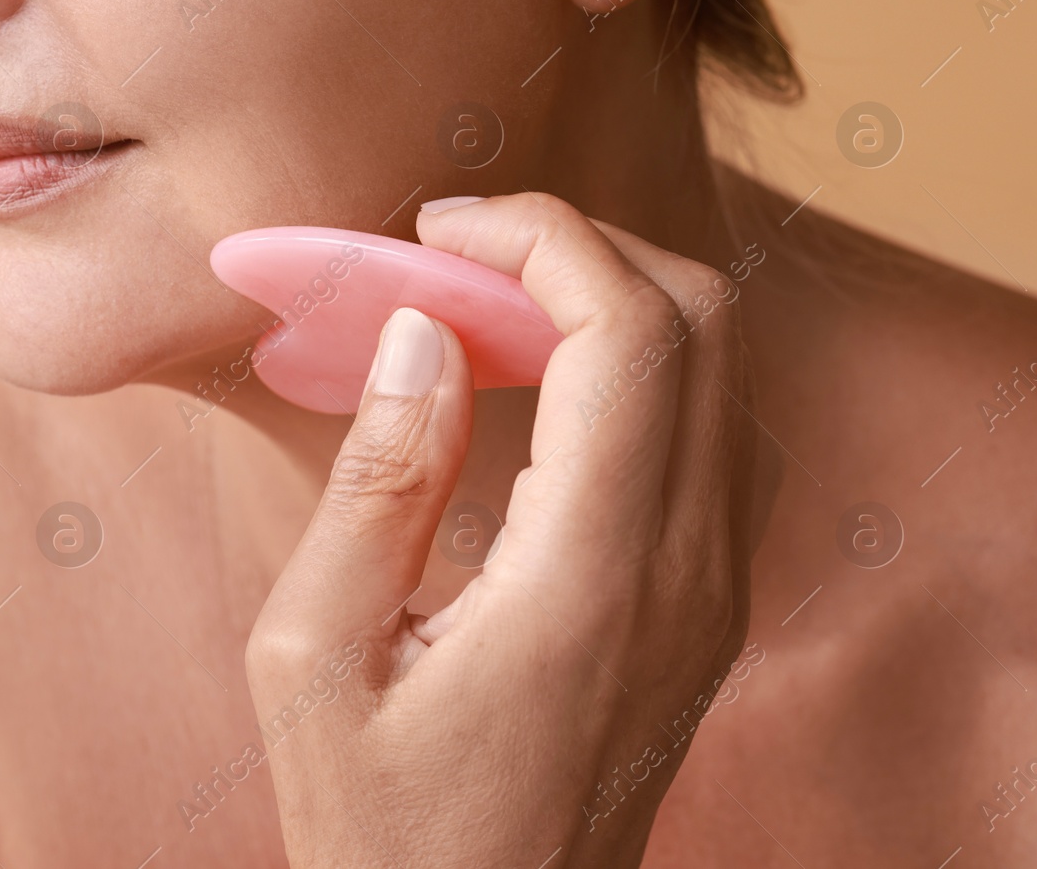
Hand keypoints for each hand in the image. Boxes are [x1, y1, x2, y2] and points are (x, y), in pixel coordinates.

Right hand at [246, 193, 759, 867]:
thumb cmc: (385, 830)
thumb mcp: (315, 661)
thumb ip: (377, 484)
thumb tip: (426, 334)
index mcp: (591, 580)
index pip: (631, 332)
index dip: (542, 238)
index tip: (439, 229)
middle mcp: (688, 574)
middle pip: (704, 321)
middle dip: (581, 247)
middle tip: (456, 258)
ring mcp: (716, 593)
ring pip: (721, 369)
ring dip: (614, 301)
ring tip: (489, 310)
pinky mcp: (708, 608)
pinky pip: (712, 434)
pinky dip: (640, 368)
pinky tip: (541, 390)